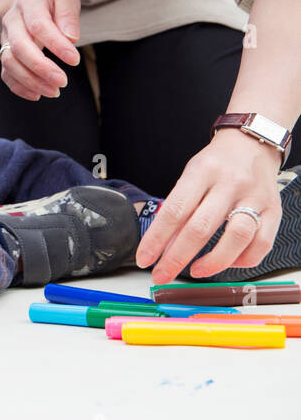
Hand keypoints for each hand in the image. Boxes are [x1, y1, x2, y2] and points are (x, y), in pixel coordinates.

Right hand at [0, 0, 80, 99]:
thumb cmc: (49, 1)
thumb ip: (68, 16)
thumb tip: (71, 39)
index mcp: (29, 3)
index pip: (38, 25)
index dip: (56, 44)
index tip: (74, 60)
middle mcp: (12, 21)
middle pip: (19, 47)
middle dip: (41, 68)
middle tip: (62, 82)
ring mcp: (5, 38)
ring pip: (9, 62)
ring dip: (30, 80)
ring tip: (53, 91)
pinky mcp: (4, 53)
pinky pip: (5, 73)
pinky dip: (19, 87)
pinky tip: (37, 94)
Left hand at [136, 129, 283, 283]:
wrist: (252, 145)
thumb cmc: (216, 164)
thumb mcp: (191, 176)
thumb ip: (180, 208)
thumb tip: (165, 247)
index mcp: (202, 172)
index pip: (174, 211)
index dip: (156, 239)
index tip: (144, 259)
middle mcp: (230, 184)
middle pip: (201, 228)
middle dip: (176, 258)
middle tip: (162, 275)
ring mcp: (255, 197)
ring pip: (236, 238)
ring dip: (213, 262)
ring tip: (196, 271)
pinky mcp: (274, 210)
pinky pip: (261, 244)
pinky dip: (242, 260)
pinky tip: (227, 263)